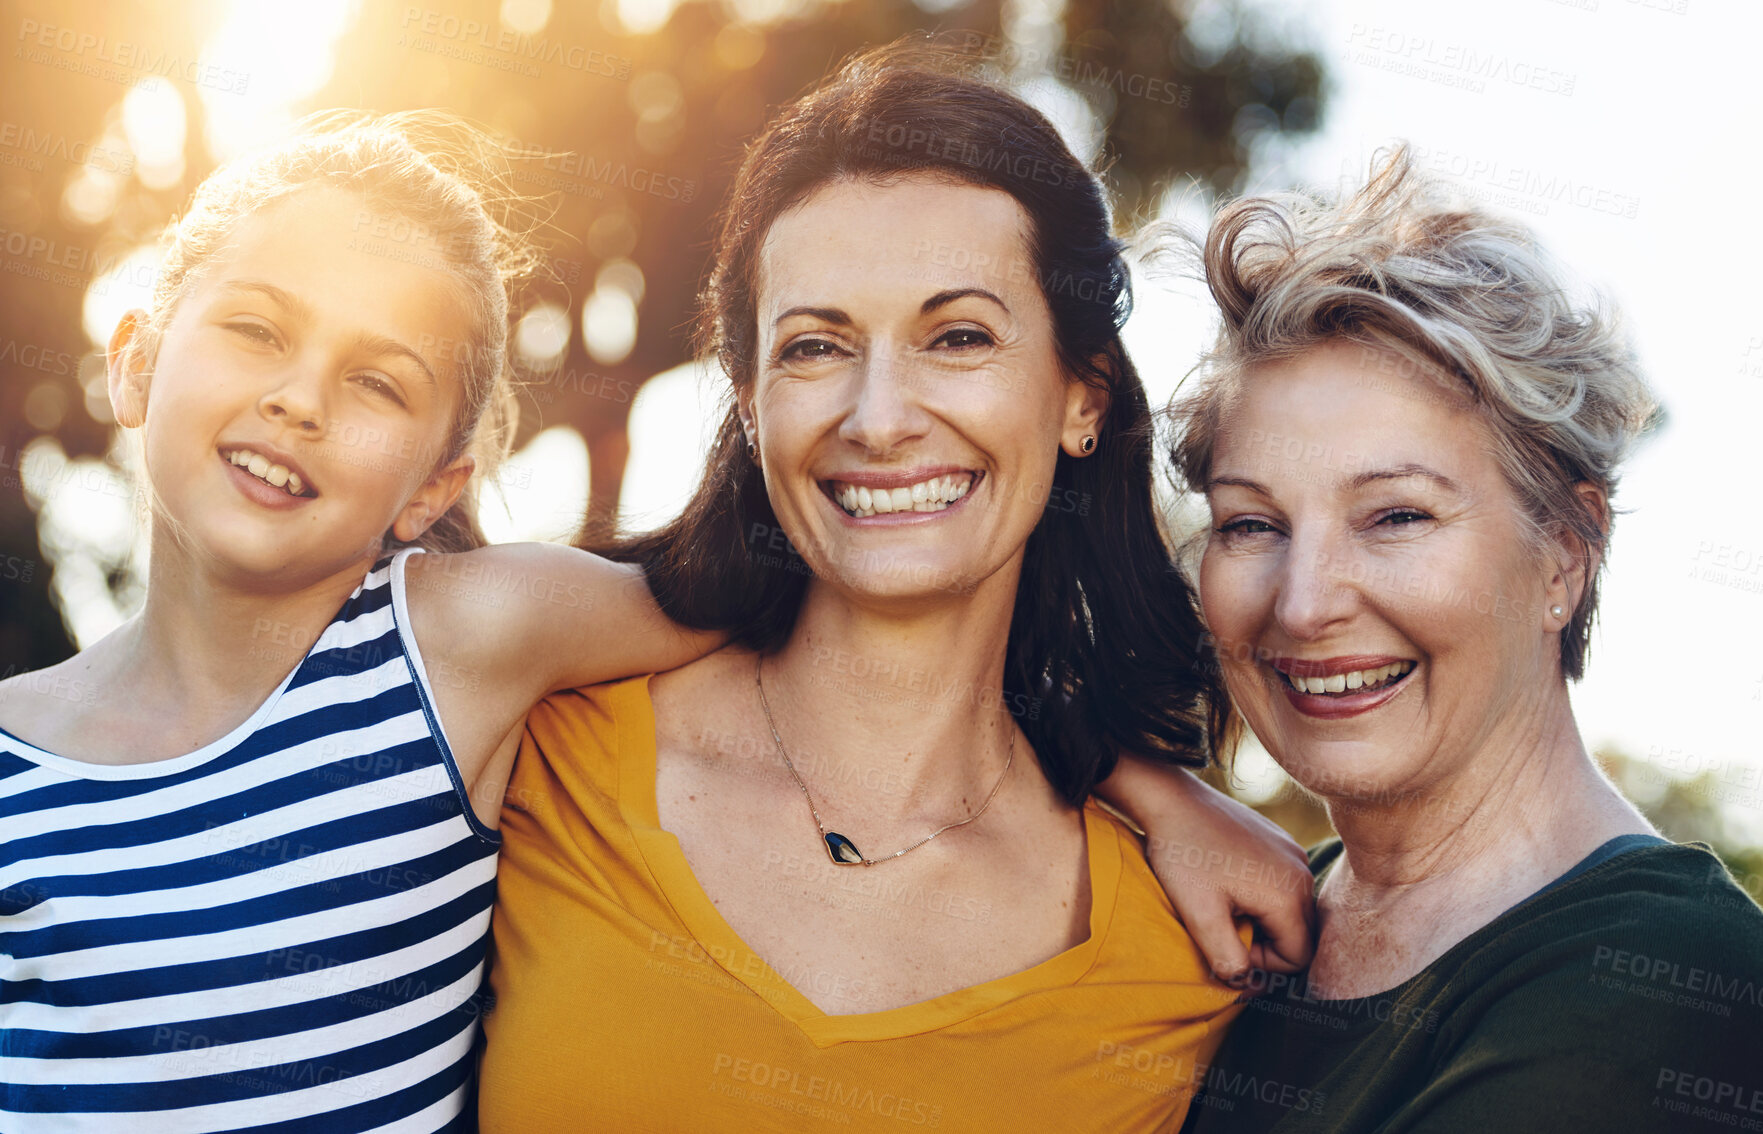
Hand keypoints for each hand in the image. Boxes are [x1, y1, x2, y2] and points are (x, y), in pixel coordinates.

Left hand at [1097, 757, 1315, 987]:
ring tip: (1224, 905)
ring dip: (1263, 919)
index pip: (1298, 958)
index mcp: (1289, 896)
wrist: (1171, 801)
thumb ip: (1229, 959)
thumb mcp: (1201, 917)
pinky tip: (1228, 883)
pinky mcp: (1280, 840)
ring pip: (1291, 910)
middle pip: (1300, 934)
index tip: (1227, 944)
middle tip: (1224, 929)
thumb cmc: (1183, 857)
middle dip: (1266, 943)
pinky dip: (1262, 895)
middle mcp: (1302, 873)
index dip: (1264, 965)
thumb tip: (1249, 984)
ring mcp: (1294, 852)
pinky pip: (1284, 883)